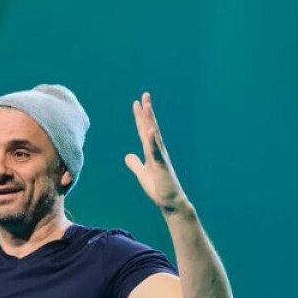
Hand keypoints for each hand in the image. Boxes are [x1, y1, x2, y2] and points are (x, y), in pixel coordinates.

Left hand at [124, 92, 190, 213]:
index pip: (143, 130)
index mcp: (151, 151)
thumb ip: (135, 163)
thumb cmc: (158, 187)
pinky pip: (156, 151)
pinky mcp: (162, 166)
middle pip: (150, 127)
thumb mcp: (142, 173)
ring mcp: (160, 157)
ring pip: (154, 135)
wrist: (169, 202)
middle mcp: (157, 151)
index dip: (139, 117)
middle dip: (147, 112)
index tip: (136, 103)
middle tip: (145, 95)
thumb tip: (128, 156)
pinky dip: (153, 141)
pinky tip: (150, 130)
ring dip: (150, 120)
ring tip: (147, 106)